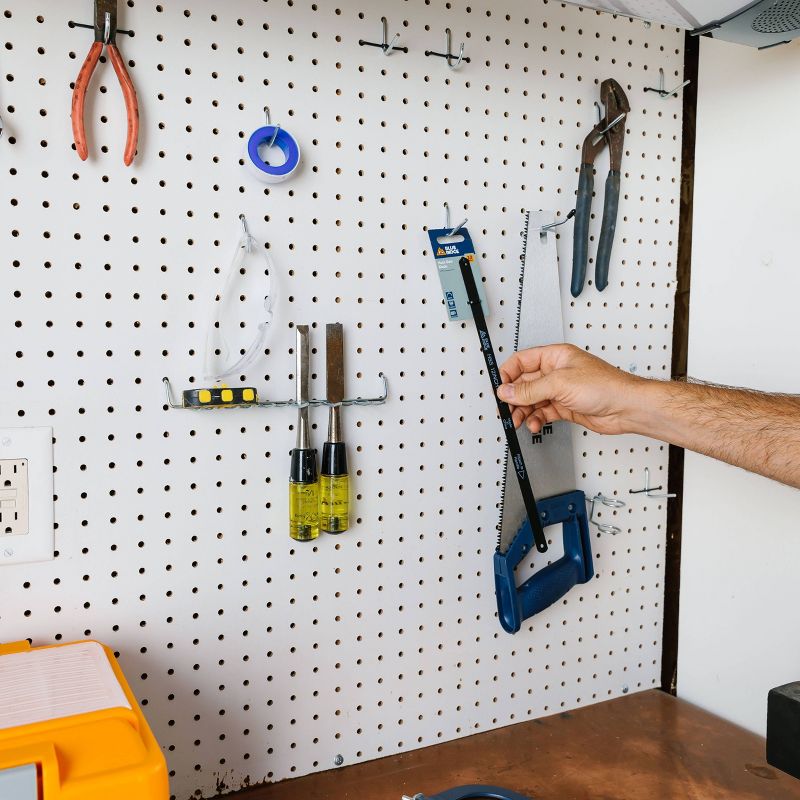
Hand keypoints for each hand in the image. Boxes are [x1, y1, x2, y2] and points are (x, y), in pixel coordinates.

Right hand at [497, 344, 644, 435]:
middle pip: (524, 383)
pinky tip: (534, 424)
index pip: (522, 361)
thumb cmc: (605, 386)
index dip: (508, 374)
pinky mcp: (565, 407)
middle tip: (506, 409)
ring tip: (518, 420)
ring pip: (532, 400)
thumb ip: (530, 389)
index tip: (500, 388)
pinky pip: (542, 412)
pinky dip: (536, 419)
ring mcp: (560, 391)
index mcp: (555, 357)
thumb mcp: (559, 383)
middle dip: (514, 397)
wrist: (626, 408)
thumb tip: (507, 391)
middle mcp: (556, 372)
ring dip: (523, 411)